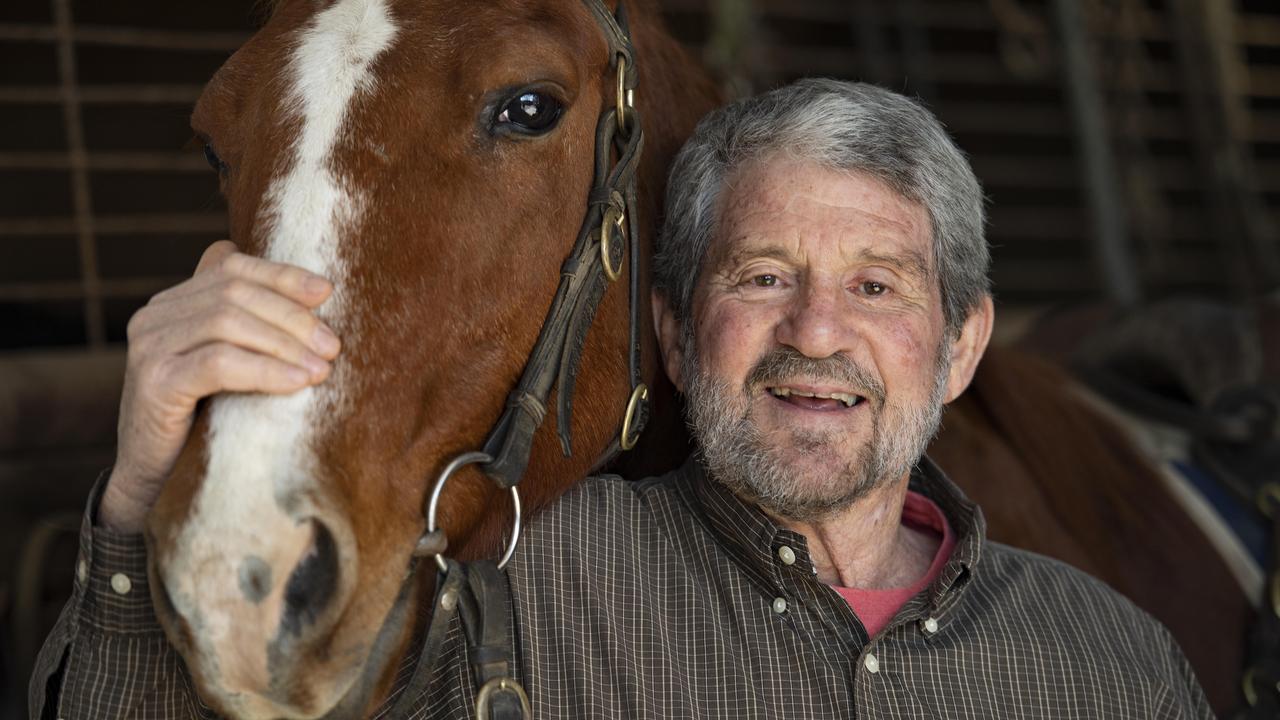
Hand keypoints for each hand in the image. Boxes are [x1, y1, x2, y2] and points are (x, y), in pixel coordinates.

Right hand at [99, 241, 340, 532]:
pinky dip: (264, 370)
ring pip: (227, 323)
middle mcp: (154, 316)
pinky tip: (296, 383)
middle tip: (332, 345)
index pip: (232, 267)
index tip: (327, 291)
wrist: (154, 481)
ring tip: (322, 368)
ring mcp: (149, 347)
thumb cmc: (205, 420)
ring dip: (284, 344)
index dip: (282, 275)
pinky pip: (219, 363)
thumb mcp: (230, 365)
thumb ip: (253, 329)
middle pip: (234, 292)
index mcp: (174, 302)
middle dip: (291, 316)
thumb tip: (318, 294)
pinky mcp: (154, 382)